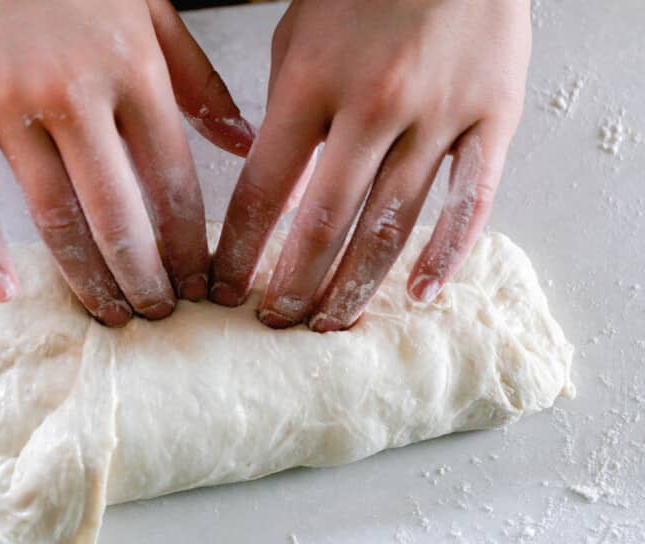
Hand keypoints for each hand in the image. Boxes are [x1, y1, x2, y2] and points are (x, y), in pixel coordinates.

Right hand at [0, 0, 254, 325]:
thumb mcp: (151, 8)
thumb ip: (197, 80)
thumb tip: (243, 144)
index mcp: (133, 71)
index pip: (172, 181)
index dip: (189, 243)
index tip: (200, 286)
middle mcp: (75, 93)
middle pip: (117, 211)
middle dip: (144, 274)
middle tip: (157, 315)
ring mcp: (7, 101)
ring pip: (51, 211)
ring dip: (83, 274)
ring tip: (107, 314)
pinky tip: (3, 291)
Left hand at [210, 0, 530, 329]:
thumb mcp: (296, 43)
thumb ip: (281, 118)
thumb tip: (272, 194)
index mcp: (311, 85)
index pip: (265, 191)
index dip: (241, 251)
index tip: (225, 291)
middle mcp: (373, 106)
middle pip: (325, 221)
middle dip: (293, 281)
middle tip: (276, 321)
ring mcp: (439, 115)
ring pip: (393, 223)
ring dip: (355, 284)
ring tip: (330, 324)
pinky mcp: (495, 118)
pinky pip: (471, 201)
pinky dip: (446, 254)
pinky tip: (419, 294)